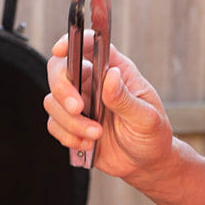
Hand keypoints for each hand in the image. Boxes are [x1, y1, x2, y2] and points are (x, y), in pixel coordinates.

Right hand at [44, 35, 172, 184]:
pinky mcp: (71, 124)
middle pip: (59, 70)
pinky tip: (87, 143)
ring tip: (96, 135)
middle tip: (78, 109)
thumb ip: (126, 98)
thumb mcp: (147, 118)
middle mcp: (93, 82)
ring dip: (71, 122)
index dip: (71, 42)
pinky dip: (67, 136)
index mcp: (115, 70)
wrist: (145, 163)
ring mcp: (80, 103)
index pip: (89, 45)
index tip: (60, 50)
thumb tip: (111, 76)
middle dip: (62, 90)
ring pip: (52, 100)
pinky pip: (53, 124)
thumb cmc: (152, 135)